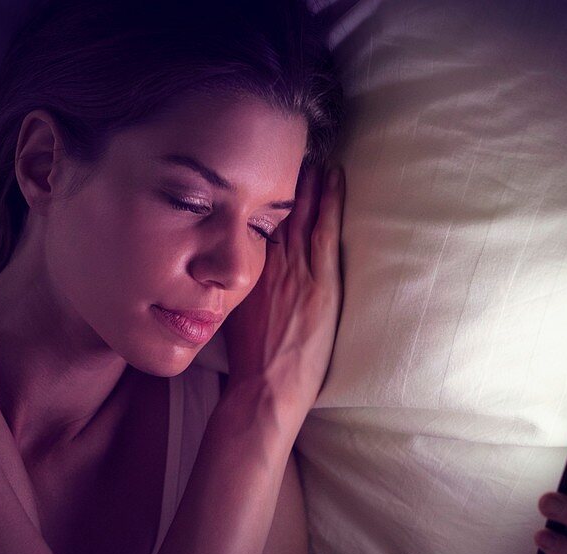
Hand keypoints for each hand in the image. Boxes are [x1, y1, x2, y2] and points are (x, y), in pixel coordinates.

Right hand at [221, 161, 344, 415]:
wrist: (265, 388)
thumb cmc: (250, 364)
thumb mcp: (231, 317)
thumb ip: (237, 290)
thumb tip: (234, 276)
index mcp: (243, 272)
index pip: (254, 225)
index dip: (261, 199)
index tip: (265, 176)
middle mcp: (266, 264)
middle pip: (276, 212)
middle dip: (286, 180)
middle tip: (294, 150)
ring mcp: (294, 270)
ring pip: (302, 213)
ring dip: (309, 181)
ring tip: (316, 155)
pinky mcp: (320, 281)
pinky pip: (326, 229)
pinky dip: (330, 199)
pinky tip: (335, 176)